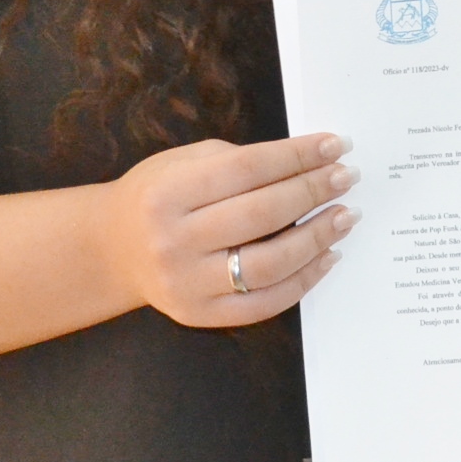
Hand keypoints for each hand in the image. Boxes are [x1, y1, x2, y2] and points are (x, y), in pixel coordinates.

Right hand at [104, 131, 358, 327]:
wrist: (112, 250)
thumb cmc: (157, 196)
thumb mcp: (182, 163)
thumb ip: (236, 162)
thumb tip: (307, 161)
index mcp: (168, 193)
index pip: (248, 170)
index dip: (297, 156)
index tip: (336, 146)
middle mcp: (175, 241)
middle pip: (262, 214)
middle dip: (314, 191)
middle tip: (348, 178)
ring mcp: (188, 284)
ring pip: (269, 264)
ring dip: (317, 238)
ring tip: (346, 216)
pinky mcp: (201, 315)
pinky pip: (264, 303)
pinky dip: (303, 280)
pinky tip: (327, 256)